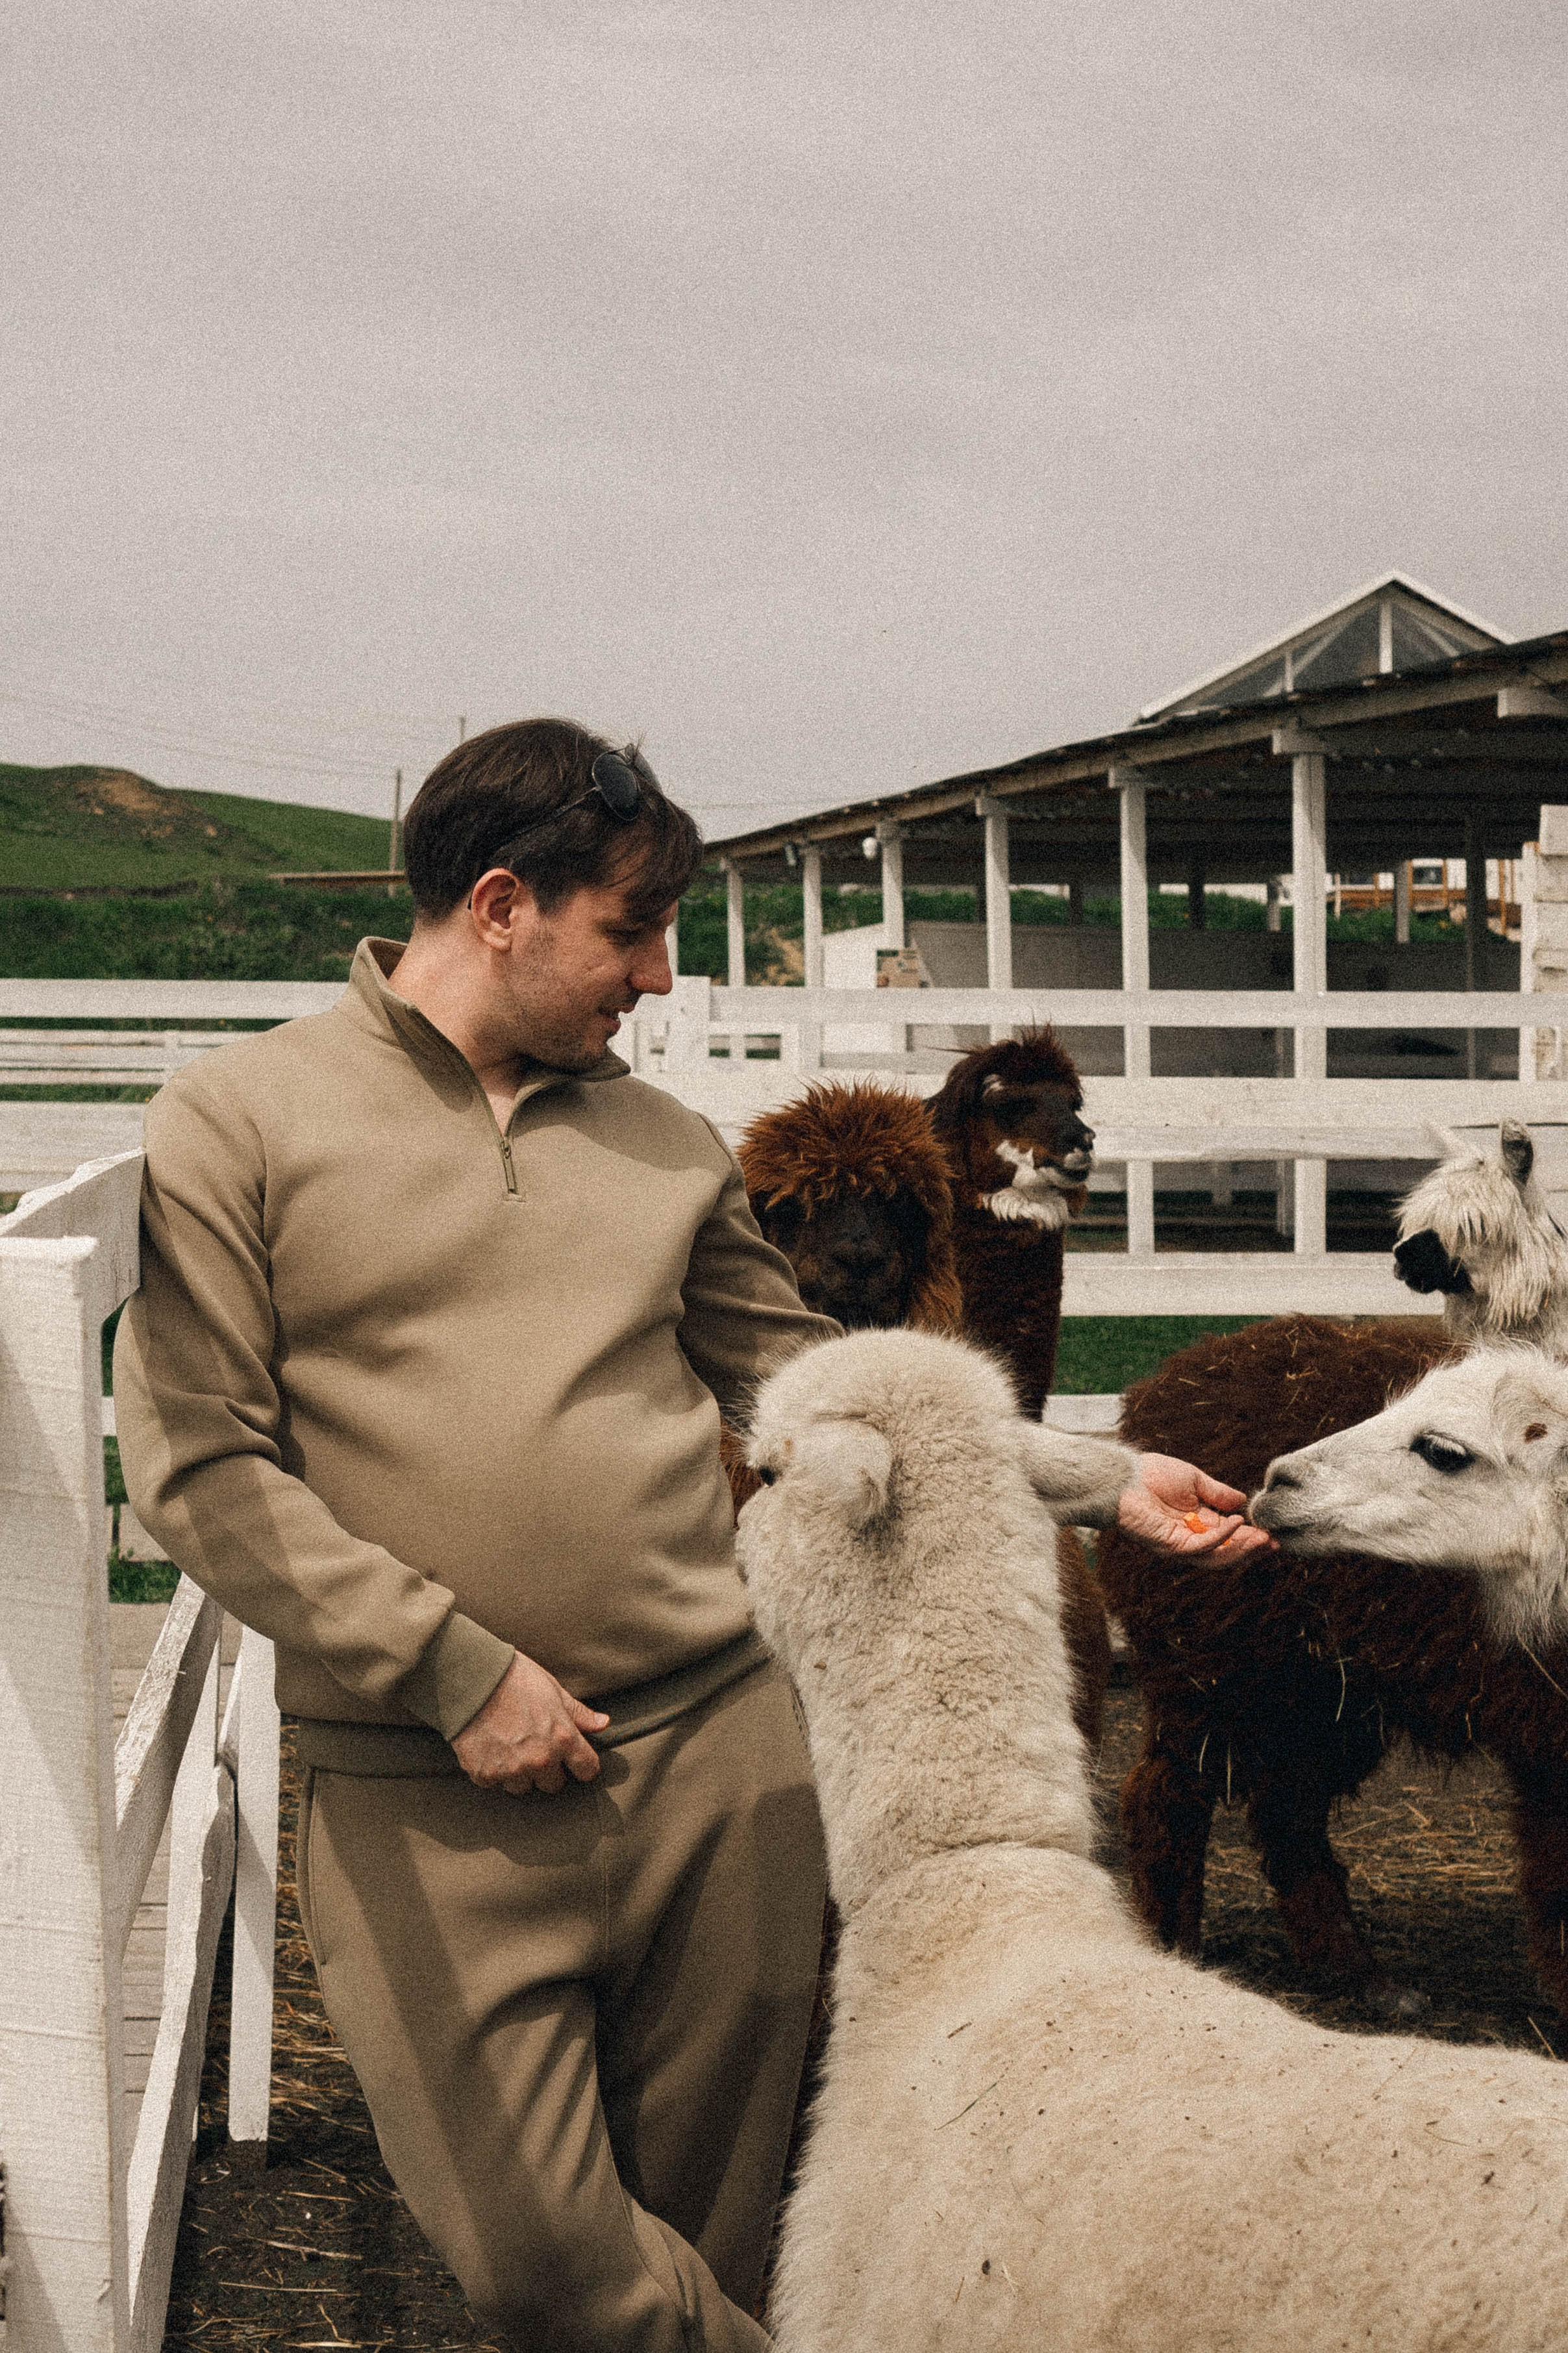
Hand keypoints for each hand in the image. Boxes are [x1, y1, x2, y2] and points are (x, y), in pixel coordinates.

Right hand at [450, 1651, 609, 1794]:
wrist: (470, 1677)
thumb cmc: (515, 1678)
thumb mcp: (553, 1690)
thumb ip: (578, 1713)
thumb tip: (603, 1724)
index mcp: (562, 1738)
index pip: (587, 1770)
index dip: (582, 1764)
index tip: (574, 1759)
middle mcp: (540, 1759)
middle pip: (554, 1785)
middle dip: (548, 1770)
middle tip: (534, 1746)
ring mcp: (511, 1770)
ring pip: (523, 1787)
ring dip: (519, 1772)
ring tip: (509, 1745)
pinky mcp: (484, 1774)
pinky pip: (494, 1782)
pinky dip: (492, 1769)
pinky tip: (489, 1747)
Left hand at [1117, 1452, 1276, 1560]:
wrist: (1124, 1475)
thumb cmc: (1153, 1474)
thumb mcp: (1194, 1480)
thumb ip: (1218, 1493)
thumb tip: (1243, 1502)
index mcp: (1198, 1523)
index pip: (1229, 1536)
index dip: (1251, 1536)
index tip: (1273, 1534)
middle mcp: (1191, 1538)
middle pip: (1226, 1552)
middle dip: (1252, 1548)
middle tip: (1275, 1542)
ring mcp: (1180, 1544)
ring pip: (1216, 1556)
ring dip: (1241, 1548)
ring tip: (1262, 1537)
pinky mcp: (1170, 1545)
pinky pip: (1200, 1546)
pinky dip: (1221, 1537)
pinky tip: (1236, 1523)